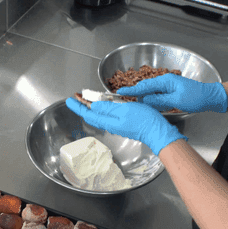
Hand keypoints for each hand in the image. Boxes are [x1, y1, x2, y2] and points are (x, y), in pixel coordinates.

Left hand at [65, 97, 186, 154]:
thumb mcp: (124, 110)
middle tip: (77, 97)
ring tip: (86, 98)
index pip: (88, 113)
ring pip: (99, 115)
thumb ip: (108, 108)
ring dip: (91, 106)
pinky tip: (104, 104)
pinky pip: (108, 115)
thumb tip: (94, 106)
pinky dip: (102, 108)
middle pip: (92, 115)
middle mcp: (110, 124)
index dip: (78, 106)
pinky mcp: (123, 123)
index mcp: (108, 121)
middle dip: (83, 105)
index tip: (70, 99)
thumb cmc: (143, 120)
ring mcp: (117, 124)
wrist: (157, 131)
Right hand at [116, 73, 227, 112]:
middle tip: (124, 98)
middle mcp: (166, 81)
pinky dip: (151, 99)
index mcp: (166, 81)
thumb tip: (145, 100)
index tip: (120, 91)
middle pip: (146, 87)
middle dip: (135, 93)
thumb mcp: (176, 100)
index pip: (145, 86)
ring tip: (133, 102)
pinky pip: (158, 95)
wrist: (210, 97)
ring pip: (152, 92)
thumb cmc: (196, 98)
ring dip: (143, 96)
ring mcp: (169, 86)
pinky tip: (148, 104)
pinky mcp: (172, 91)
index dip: (132, 90)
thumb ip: (159, 100)